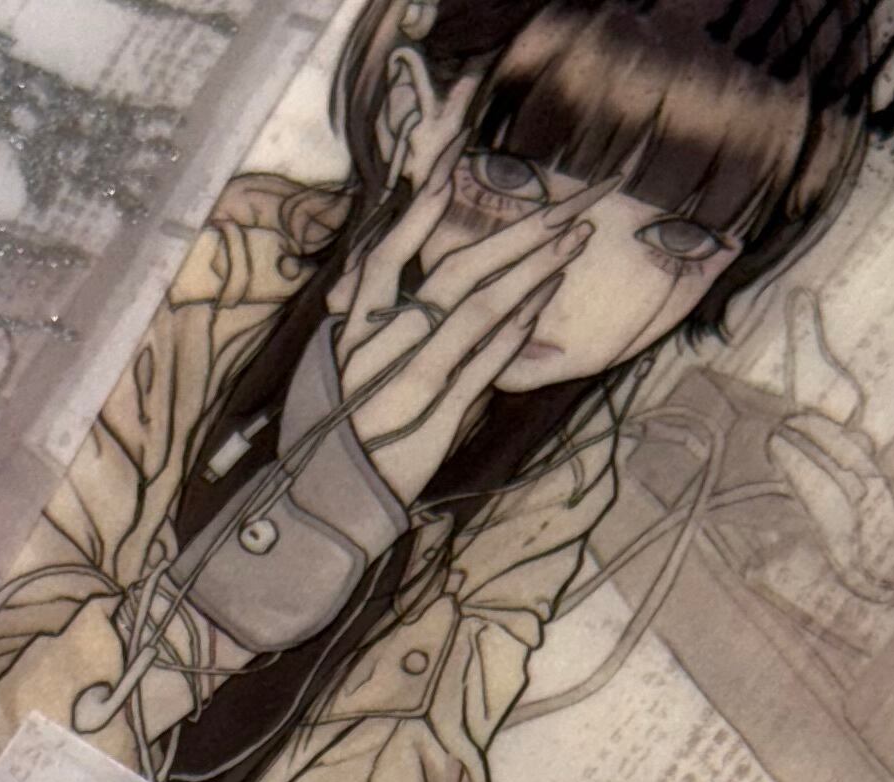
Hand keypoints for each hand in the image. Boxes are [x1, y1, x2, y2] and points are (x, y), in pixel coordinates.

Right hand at [330, 113, 591, 510]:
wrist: (322, 501)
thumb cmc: (338, 438)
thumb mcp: (341, 376)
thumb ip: (374, 333)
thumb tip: (398, 295)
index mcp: (358, 328)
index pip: (390, 255)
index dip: (422, 212)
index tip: (453, 169)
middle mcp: (383, 342)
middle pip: (454, 272)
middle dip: (512, 234)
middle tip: (561, 205)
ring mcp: (410, 375)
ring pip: (476, 309)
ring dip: (530, 272)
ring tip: (571, 242)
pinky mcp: (434, 414)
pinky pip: (480, 364)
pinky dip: (512, 333)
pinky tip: (542, 303)